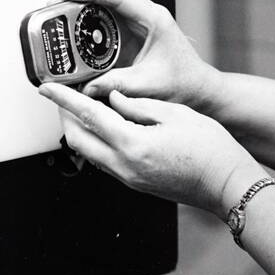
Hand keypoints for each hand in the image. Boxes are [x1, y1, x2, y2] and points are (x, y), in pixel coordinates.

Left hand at [39, 83, 263, 218]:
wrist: (228, 186)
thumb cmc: (210, 149)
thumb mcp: (175, 114)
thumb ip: (139, 105)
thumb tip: (114, 98)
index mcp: (132, 144)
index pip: (87, 115)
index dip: (64, 99)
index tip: (46, 88)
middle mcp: (124, 165)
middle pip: (78, 140)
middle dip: (66, 117)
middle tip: (64, 97)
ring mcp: (128, 178)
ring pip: (89, 153)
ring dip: (81, 131)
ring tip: (85, 108)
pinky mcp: (136, 184)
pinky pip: (106, 162)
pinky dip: (99, 142)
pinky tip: (109, 128)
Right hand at [62, 0, 219, 110]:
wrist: (196, 86)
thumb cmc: (183, 82)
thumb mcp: (148, 86)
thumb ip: (116, 85)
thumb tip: (87, 88)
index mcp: (153, 19)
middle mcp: (145, 12)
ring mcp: (138, 17)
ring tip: (60, 6)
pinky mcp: (131, 26)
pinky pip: (106, 7)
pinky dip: (88, 8)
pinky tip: (74, 19)